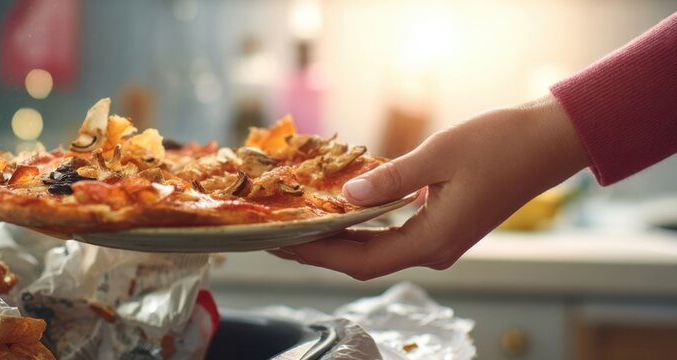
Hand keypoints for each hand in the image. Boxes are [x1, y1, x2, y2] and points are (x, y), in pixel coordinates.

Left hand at [270, 95, 590, 279]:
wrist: (547, 143)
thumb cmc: (500, 145)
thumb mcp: (437, 156)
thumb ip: (389, 180)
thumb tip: (347, 197)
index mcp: (433, 241)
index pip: (360, 260)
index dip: (318, 255)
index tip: (282, 245)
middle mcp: (435, 250)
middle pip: (364, 261)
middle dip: (319, 250)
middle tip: (278, 236)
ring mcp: (440, 241)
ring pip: (377, 250)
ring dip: (339, 240)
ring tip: (300, 225)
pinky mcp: (443, 227)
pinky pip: (393, 235)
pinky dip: (364, 228)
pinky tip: (341, 212)